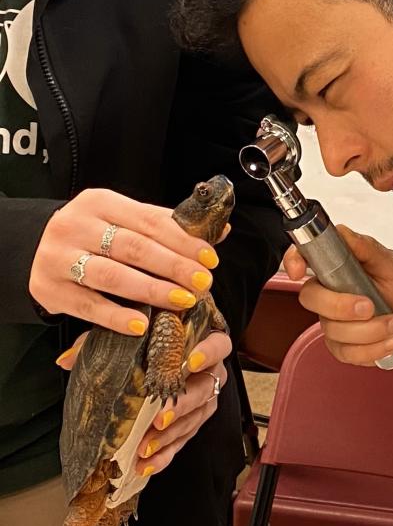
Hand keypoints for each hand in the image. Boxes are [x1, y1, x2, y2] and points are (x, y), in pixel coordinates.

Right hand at [30, 188, 228, 335]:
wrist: (38, 250)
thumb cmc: (97, 236)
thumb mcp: (126, 222)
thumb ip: (168, 227)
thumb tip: (222, 231)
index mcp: (100, 202)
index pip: (149, 220)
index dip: (183, 240)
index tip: (210, 259)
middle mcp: (75, 225)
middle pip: (134, 247)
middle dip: (173, 266)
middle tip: (203, 283)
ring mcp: (57, 257)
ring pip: (112, 276)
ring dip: (152, 290)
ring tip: (183, 301)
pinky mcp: (47, 289)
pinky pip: (88, 306)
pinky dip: (116, 316)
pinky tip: (141, 324)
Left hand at [57, 330, 231, 475]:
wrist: (156, 343)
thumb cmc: (146, 332)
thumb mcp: (124, 329)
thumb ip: (101, 339)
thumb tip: (65, 361)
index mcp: (203, 338)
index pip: (219, 343)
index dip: (208, 353)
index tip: (190, 363)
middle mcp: (211, 367)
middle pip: (209, 386)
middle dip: (184, 405)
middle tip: (159, 418)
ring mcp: (205, 393)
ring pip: (198, 416)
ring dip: (172, 435)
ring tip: (145, 448)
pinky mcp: (195, 417)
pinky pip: (186, 437)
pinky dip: (167, 453)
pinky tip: (146, 465)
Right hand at [284, 225, 392, 365]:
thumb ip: (368, 249)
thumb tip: (343, 232)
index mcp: (340, 266)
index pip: (305, 257)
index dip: (294, 260)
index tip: (299, 270)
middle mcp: (332, 292)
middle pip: (311, 298)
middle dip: (341, 306)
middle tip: (370, 306)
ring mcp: (334, 321)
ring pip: (333, 329)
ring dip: (370, 330)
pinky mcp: (342, 346)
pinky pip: (345, 351)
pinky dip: (373, 348)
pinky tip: (390, 341)